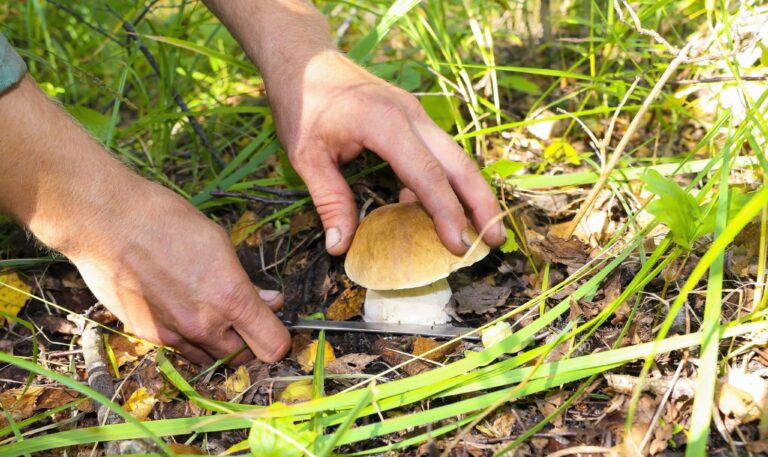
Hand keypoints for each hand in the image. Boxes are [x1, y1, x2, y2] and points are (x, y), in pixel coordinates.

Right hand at [0, 77, 290, 364]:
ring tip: (210, 311)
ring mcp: (175, 335)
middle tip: (242, 315)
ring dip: (219, 343)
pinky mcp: (148, 336)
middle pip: (244, 357)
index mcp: (231, 297)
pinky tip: (182, 309)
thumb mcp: (219, 242)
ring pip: (212, 358)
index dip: (279, 337)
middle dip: (248, 339)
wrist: (106, 222)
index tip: (273, 322)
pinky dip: (190, 338)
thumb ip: (246, 281)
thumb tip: (270, 301)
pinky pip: (182, 350)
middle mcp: (205, 325)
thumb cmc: (166, 221)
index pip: (274, 346)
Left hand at [203, 0, 504, 255]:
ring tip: (479, 229)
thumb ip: (329, 200)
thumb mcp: (306, 155)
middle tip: (494, 240)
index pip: (426, 174)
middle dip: (480, 203)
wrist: (305, 59)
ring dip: (470, 192)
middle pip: (458, 162)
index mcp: (385, 123)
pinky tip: (436, 210)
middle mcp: (411, 116)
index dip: (446, 212)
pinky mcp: (412, 118)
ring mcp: (416, 114)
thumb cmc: (303, 103)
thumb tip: (340, 246)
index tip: (458, 244)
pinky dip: (445, 181)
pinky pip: (438, 153)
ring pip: (455, 156)